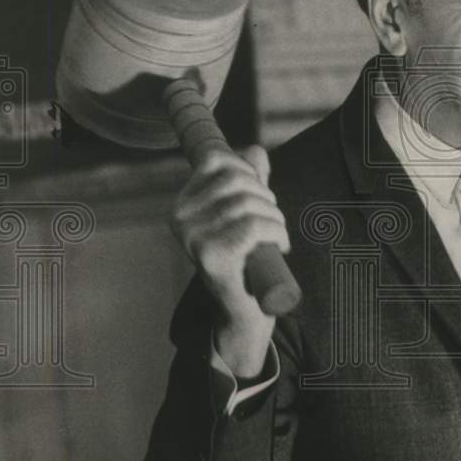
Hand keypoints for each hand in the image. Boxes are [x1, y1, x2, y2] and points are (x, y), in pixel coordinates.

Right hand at [169, 145, 288, 376]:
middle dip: (266, 195)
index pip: (216, 161)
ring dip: (275, 216)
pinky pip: (255, 226)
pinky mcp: (212, 256)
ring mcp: (192, 238)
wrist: (244, 309)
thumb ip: (248, 181)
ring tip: (277, 234)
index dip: (247, 170)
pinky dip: (277, 232)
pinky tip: (280, 246)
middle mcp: (180, 218)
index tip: (259, 194)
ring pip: (248, 203)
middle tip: (273, 220)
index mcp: (182, 204)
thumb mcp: (245, 212)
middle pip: (236, 180)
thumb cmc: (247, 256)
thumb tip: (256, 151)